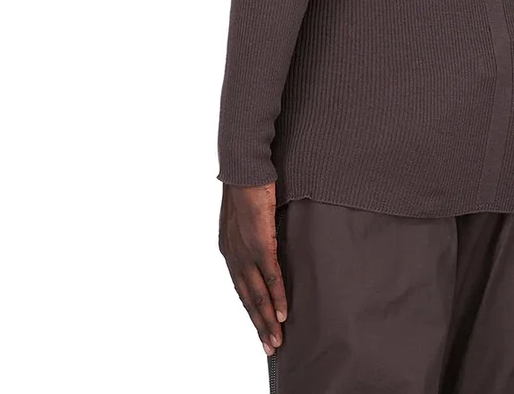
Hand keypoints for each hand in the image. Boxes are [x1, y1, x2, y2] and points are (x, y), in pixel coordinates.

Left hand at [219, 182, 287, 356]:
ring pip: (257, 294)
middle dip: (259, 325)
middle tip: (269, 348)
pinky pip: (270, 277)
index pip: (241, 287)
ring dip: (268, 320)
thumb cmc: (249, 183)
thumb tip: (269, 243)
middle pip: (247, 298)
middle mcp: (233, 255)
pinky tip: (284, 314)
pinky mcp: (260, 243)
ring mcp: (246, 250)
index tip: (261, 328)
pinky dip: (277, 298)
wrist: (244, 165)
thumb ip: (256, 232)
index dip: (251, 310)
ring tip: (276, 341)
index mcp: (229, 248)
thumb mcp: (249, 214)